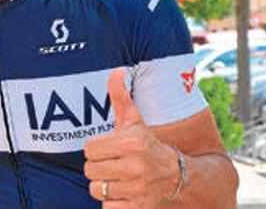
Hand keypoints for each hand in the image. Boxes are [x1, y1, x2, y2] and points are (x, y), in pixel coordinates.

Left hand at [83, 69, 180, 207]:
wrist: (176, 174)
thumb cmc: (145, 144)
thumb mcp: (133, 120)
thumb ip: (120, 96)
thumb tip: (116, 70)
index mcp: (132, 142)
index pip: (89, 149)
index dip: (96, 149)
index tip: (110, 148)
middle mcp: (136, 166)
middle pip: (89, 170)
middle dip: (98, 167)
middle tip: (113, 164)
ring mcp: (138, 188)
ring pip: (96, 189)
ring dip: (103, 185)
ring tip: (117, 178)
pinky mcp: (139, 207)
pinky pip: (107, 208)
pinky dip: (111, 203)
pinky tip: (122, 193)